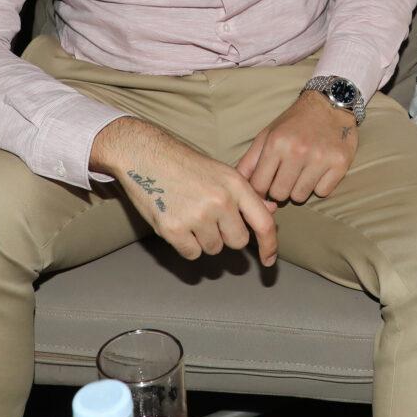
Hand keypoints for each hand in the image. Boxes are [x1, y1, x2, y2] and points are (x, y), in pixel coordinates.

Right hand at [93, 117, 278, 264]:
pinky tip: (178, 222)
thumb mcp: (221, 172)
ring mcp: (197, 216)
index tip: (268, 261)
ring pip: (213, 248)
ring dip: (204, 239)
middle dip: (227, 236)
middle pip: (237, 241)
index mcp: (235, 185)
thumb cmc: (185, 164)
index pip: (263, 223)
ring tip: (189, 213)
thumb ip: (246, 194)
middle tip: (210, 217)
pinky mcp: (173, 229)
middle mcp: (220, 201)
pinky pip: (191, 253)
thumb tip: (270, 211)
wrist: (146, 155)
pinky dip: (186, 244)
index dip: (269, 245)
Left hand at [237, 90, 358, 203]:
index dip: (261, 188)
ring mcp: (320, 159)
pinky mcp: (340, 164)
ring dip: (300, 188)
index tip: (267, 183)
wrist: (330, 104)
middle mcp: (297, 151)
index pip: (259, 185)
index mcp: (276, 143)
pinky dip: (320, 185)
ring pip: (300, 197)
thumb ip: (250, 160)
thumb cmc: (295, 122)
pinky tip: (320, 170)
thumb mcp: (268, 134)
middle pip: (280, 194)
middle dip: (281, 188)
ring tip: (303, 171)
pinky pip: (322, 193)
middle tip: (287, 175)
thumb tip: (238, 184)